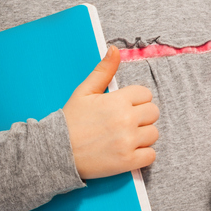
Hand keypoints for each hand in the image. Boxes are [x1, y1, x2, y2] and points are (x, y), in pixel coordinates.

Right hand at [61, 47, 158, 179]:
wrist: (57, 152)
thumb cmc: (70, 121)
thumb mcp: (84, 91)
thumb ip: (103, 70)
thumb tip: (114, 49)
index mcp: (118, 101)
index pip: (146, 94)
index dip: (135, 100)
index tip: (123, 107)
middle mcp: (126, 120)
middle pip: (153, 113)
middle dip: (141, 116)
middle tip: (124, 123)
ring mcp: (128, 142)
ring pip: (154, 133)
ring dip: (142, 136)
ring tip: (124, 137)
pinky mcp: (128, 162)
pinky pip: (151, 155)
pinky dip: (143, 155)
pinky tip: (127, 151)